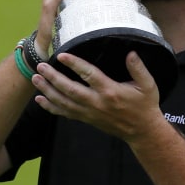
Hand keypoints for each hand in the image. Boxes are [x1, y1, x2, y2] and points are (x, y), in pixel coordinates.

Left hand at [31, 51, 163, 142]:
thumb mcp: (148, 85)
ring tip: (36, 78)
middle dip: (53, 78)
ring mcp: (89, 113)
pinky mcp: (86, 119)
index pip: (89, 75)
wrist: (142, 131)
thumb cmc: (145, 105)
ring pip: (64, 102)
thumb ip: (139, 69)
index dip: (75, 64)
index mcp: (110, 91)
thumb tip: (131, 53)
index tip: (62, 55)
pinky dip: (51, 107)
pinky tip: (40, 99)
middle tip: (40, 66)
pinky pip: (65, 113)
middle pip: (70, 90)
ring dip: (48, 90)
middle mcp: (97, 103)